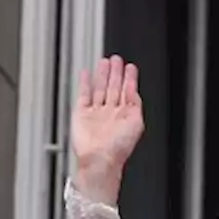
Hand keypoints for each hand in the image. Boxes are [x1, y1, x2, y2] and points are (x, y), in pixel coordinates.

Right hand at [71, 55, 141, 200]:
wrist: (99, 159)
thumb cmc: (118, 148)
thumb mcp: (136, 123)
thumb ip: (136, 105)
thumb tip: (135, 91)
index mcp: (126, 115)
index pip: (128, 91)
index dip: (129, 78)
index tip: (130, 67)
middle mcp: (111, 113)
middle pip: (114, 87)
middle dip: (116, 73)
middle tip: (116, 59)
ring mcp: (96, 113)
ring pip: (100, 89)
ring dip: (102, 75)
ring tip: (104, 62)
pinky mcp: (82, 114)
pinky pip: (83, 95)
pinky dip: (85, 83)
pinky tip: (87, 74)